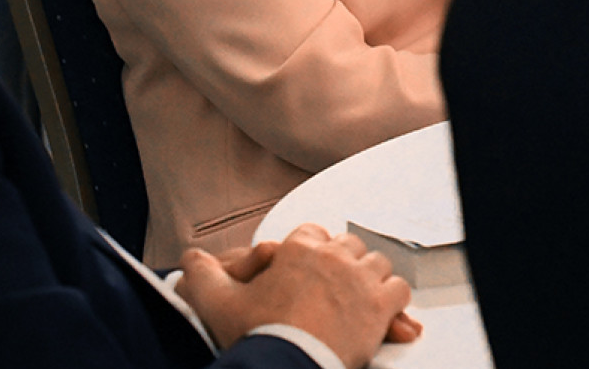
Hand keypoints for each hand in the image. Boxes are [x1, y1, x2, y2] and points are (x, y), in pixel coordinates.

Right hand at [178, 223, 417, 367]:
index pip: (312, 233)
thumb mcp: (218, 302)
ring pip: (376, 264)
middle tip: (332, 286)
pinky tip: (380, 311)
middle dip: (342, 262)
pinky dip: (392, 299)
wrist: (285, 364)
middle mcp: (334, 258)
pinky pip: (399, 290)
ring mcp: (360, 280)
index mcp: (298, 249)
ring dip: (368, 278)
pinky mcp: (379, 306)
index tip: (307, 267)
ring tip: (357, 298)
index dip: (310, 249)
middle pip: (348, 246)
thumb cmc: (256, 335)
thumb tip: (189, 259)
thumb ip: (202, 275)